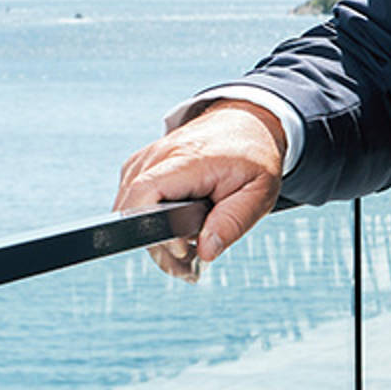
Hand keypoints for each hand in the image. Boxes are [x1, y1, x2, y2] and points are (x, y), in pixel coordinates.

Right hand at [113, 99, 286, 280]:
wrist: (246, 124)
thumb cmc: (254, 157)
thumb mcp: (260, 191)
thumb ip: (233, 222)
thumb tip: (205, 252)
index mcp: (188, 159)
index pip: (144, 195)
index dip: (154, 232)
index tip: (185, 251)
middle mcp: (157, 156)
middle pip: (133, 213)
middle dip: (160, 247)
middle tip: (191, 265)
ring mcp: (144, 160)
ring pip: (130, 214)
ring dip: (156, 240)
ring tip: (190, 251)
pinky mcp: (139, 168)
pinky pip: (134, 205)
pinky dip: (152, 224)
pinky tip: (179, 232)